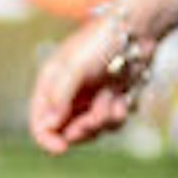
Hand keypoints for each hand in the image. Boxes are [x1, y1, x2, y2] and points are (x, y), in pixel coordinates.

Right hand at [28, 12, 143, 154]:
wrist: (137, 30)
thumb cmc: (101, 41)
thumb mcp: (74, 67)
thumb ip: (60, 96)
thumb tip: (49, 125)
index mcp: (51, 86)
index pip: (40, 124)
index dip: (47, 139)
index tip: (62, 148)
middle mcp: (68, 96)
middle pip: (67, 133)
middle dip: (84, 128)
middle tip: (97, 116)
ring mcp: (90, 100)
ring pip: (93, 131)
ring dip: (105, 119)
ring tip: (113, 97)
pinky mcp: (111, 101)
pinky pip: (113, 123)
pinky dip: (119, 113)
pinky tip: (124, 97)